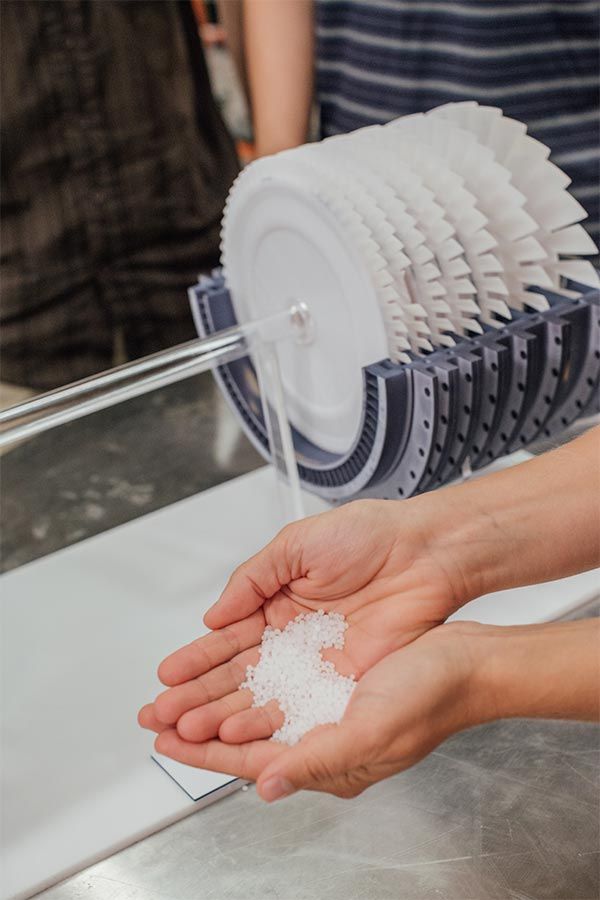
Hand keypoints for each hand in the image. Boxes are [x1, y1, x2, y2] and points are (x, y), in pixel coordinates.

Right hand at [139, 497, 473, 742]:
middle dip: (198, 694)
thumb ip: (251, 581)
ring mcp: (315, 661)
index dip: (196, 658)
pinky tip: (238, 732)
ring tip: (187, 729)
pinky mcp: (342, 680)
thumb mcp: (294, 546)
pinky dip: (268, 719)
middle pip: (237, 673)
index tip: (168, 676)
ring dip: (223, 712)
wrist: (422, 553)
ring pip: (262, 695)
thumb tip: (213, 616)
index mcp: (277, 600)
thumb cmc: (366, 536)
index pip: (228, 637)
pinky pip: (299, 705)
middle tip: (162, 714)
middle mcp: (292, 636)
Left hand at [148, 621, 481, 798]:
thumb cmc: (431, 698)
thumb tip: (265, 786)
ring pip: (255, 705)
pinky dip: (247, 674)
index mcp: (329, 760)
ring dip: (215, 698)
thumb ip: (315, 761)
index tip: (166, 739)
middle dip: (198, 723)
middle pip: (244, 733)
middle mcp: (321, 735)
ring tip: (178, 692)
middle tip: (157, 711)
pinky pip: (277, 677)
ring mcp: (325, 704)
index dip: (205, 751)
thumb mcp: (370, 733)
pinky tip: (227, 666)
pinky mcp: (331, 674)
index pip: (251, 761)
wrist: (465, 659)